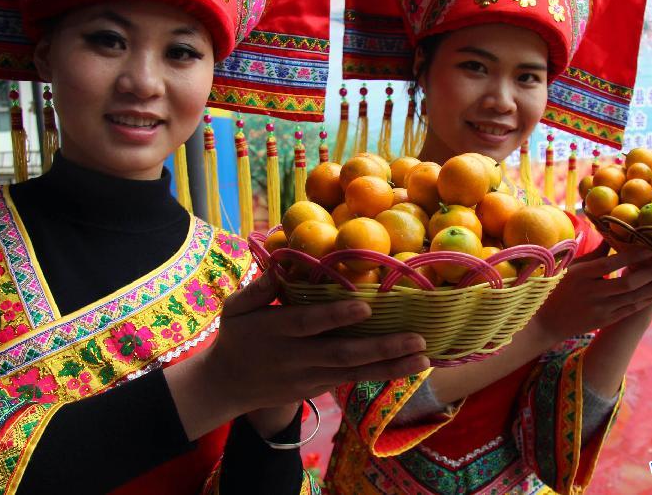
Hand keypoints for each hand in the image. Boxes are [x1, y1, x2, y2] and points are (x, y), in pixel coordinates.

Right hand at [205, 273, 429, 414]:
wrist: (227, 385)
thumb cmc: (237, 335)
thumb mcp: (236, 308)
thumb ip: (257, 288)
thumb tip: (278, 262)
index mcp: (276, 331)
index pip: (310, 323)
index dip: (337, 316)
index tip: (367, 306)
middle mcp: (296, 357)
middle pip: (342, 354)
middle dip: (382, 348)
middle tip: (417, 339)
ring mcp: (309, 377)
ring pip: (354, 372)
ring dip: (392, 366)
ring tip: (424, 358)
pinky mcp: (318, 389)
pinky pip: (352, 380)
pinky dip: (381, 374)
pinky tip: (408, 367)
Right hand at [535, 242, 651, 343]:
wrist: (547, 322)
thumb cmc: (557, 289)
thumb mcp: (572, 268)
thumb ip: (595, 254)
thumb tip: (612, 235)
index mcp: (581, 275)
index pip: (609, 264)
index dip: (631, 257)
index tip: (650, 249)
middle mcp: (591, 293)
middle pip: (628, 283)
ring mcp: (600, 309)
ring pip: (635, 298)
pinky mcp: (605, 321)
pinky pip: (631, 309)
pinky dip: (647, 300)